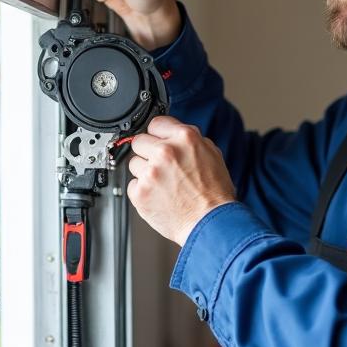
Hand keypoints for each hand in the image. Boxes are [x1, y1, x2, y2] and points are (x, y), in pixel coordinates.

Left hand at [127, 116, 235, 245]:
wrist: (210, 223)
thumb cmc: (214, 194)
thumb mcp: (212, 155)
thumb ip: (190, 140)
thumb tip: (173, 135)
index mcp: (185, 138)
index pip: (156, 123)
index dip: (158, 134)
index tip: (157, 141)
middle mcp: (165, 152)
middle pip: (139, 141)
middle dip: (148, 152)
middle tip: (161, 166)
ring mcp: (151, 172)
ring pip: (134, 163)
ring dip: (145, 172)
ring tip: (163, 184)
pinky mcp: (140, 192)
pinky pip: (132, 185)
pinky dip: (142, 191)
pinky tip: (158, 196)